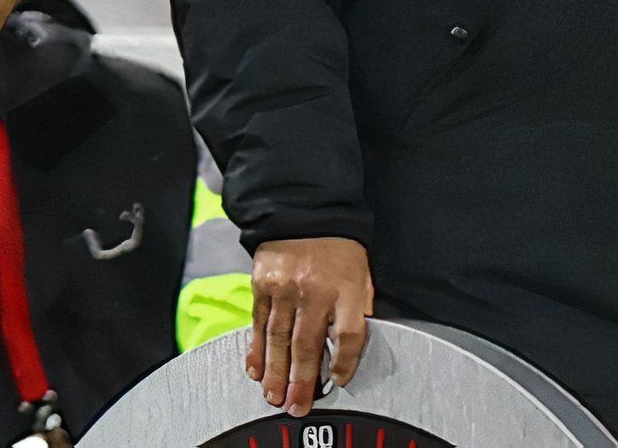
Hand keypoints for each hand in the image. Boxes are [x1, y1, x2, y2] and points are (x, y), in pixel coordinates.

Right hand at [247, 236, 373, 415]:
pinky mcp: (262, 284)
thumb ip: (358, 312)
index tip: (337, 381)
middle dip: (300, 380)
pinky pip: (258, 322)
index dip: (343, 362)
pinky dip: (256, 348)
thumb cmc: (338, 250)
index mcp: (347, 289)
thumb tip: (349, 350)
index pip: (348, 335)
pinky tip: (255, 367)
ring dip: (274, 370)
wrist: (305, 212)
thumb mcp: (362, 278)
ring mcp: (284, 288)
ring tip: (272, 395)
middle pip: (306, 343)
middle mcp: (314, 291)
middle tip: (295, 405)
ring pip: (278, 337)